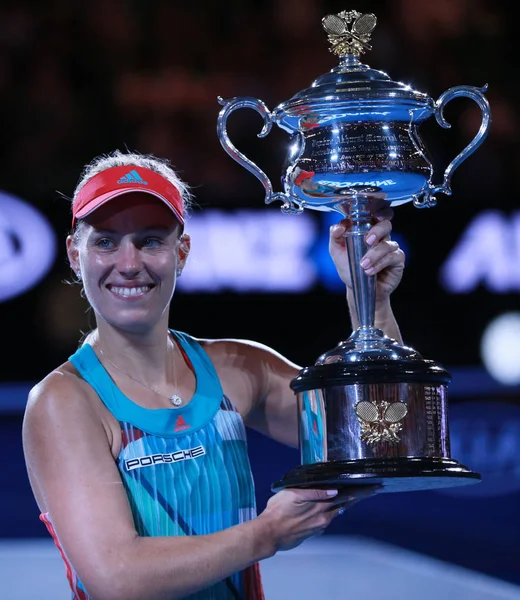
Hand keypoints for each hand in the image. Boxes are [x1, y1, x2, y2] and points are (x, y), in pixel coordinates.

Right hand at [259, 486, 379, 552]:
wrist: (268, 534)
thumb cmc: (278, 512)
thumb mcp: (293, 495)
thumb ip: (314, 493)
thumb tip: (334, 490)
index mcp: (320, 507)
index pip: (346, 497)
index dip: (361, 492)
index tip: (375, 488)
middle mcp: (323, 518)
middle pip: (344, 505)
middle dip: (357, 497)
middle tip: (371, 490)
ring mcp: (318, 526)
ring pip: (335, 512)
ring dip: (344, 504)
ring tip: (351, 495)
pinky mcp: (311, 532)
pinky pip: (326, 519)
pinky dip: (331, 511)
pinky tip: (328, 507)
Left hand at [329, 212, 404, 301]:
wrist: (357, 288)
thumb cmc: (349, 267)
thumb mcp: (337, 251)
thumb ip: (335, 236)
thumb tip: (339, 226)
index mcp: (368, 230)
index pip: (377, 215)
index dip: (379, 212)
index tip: (374, 216)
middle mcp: (381, 237)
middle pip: (386, 224)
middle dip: (377, 231)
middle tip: (367, 241)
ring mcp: (390, 248)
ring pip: (388, 244)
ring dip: (375, 254)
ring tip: (363, 265)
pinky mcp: (397, 260)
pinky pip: (393, 257)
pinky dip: (380, 263)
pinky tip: (370, 271)